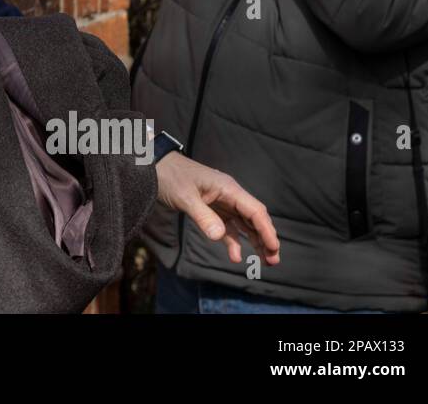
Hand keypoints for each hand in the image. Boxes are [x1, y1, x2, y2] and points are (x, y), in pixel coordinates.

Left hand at [155, 152, 280, 265]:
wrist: (153, 167)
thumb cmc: (170, 176)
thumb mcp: (185, 197)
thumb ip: (202, 216)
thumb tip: (218, 236)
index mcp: (228, 188)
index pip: (255, 210)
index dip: (266, 230)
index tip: (274, 247)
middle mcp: (229, 195)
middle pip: (254, 218)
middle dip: (265, 238)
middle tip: (273, 261)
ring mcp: (221, 203)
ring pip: (244, 224)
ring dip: (254, 241)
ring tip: (265, 261)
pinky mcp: (211, 210)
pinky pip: (227, 227)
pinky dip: (233, 241)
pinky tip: (235, 256)